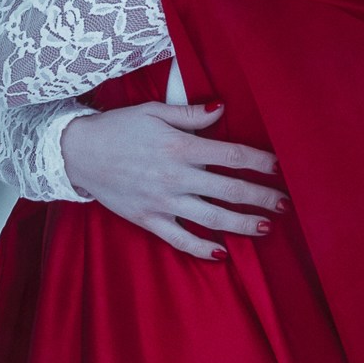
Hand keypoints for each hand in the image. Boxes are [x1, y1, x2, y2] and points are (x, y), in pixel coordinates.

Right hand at [58, 102, 283, 260]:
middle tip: (286, 203)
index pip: (231, 155)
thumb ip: (190, 114)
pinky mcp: (148, 219)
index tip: (280, 166)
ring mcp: (162, 202)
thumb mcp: (153, 111)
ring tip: (266, 227)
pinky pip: (179, 239)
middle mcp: (175, 177)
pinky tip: (221, 252)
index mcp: (180, 147)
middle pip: (230, 189)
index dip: (260, 161)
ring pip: (212, 218)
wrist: (78, 152)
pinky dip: (201, 248)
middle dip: (261, 196)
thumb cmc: (118, 127)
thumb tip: (222, 110)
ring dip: (242, 223)